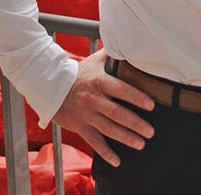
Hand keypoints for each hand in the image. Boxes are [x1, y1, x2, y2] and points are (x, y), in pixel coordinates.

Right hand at [50, 49, 155, 166]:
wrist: (49, 86)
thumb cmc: (77, 73)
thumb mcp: (94, 61)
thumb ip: (112, 54)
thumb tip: (128, 41)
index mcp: (99, 82)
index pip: (121, 90)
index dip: (136, 98)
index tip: (151, 105)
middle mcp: (94, 100)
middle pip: (117, 113)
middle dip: (135, 123)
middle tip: (151, 131)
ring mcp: (86, 115)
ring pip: (108, 129)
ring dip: (126, 138)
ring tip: (141, 143)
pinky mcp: (80, 126)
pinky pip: (94, 141)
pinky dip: (106, 152)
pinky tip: (117, 161)